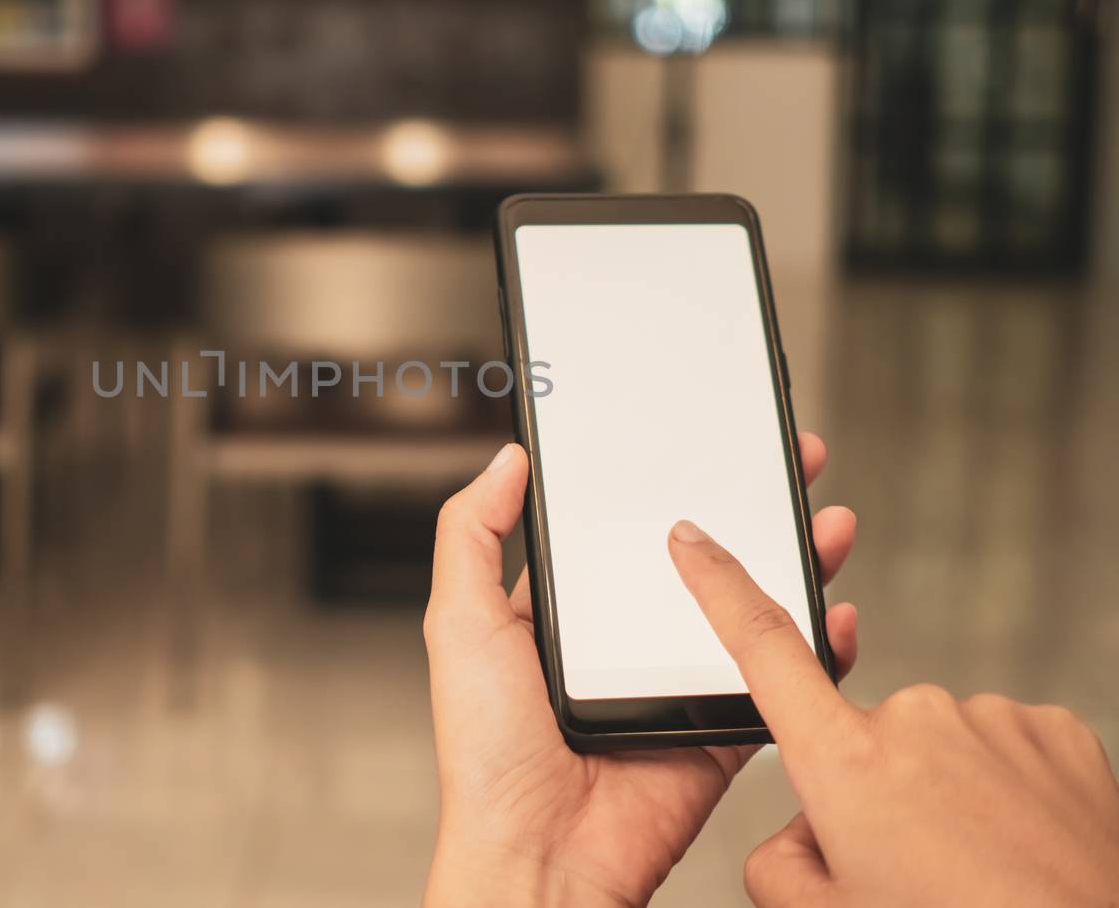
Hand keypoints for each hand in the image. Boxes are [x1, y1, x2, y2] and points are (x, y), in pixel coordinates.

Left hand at [422, 435, 859, 907]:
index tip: (701, 438)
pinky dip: (814, 648)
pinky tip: (836, 609)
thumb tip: (505, 459)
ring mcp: (676, 686)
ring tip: (825, 517)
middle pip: (701, 561)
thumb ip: (471, 536)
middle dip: (751, 509)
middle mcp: (625, 643)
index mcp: (566, 614)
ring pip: (750, 611)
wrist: (540, 857)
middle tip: (789, 462)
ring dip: (794, 562)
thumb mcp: (459, 624)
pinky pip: (777, 681)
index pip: (621, 531)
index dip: (664, 483)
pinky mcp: (719, 733)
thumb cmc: (487, 752)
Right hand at [668, 521, 1118, 907]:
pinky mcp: (1054, 729)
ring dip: (941, 798)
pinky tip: (1017, 846)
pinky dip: (1001, 793)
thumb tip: (804, 831)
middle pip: (858, 739)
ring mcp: (991, 719)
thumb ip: (780, 860)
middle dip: (869, 794)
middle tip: (907, 869)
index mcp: (845, 764)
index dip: (718, 586)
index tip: (694, 542)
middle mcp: (914, 721)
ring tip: (973, 870)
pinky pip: (999, 749)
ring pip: (934, 750)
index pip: (763, 648)